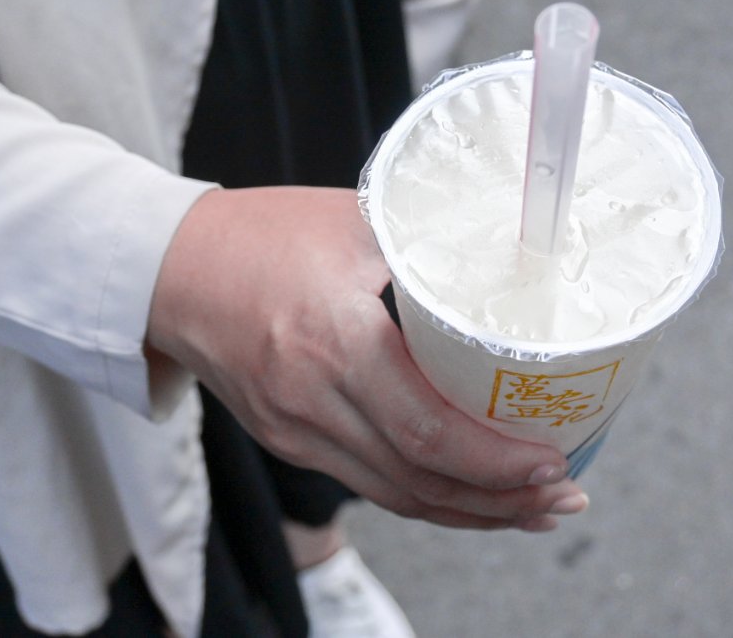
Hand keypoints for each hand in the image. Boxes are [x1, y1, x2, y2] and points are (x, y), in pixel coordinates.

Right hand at [147, 187, 587, 529]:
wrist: (168, 269)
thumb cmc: (262, 234)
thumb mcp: (356, 220)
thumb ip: (430, 240)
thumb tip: (514, 247)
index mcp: (333, 340)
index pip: (426, 429)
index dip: (496, 460)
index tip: (554, 459)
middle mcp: (311, 400)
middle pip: (420, 480)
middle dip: (503, 501)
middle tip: (565, 494)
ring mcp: (295, 430)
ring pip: (397, 496)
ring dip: (471, 512)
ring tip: (534, 510)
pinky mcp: (288, 440)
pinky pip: (368, 484)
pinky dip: (426, 497)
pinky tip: (467, 497)